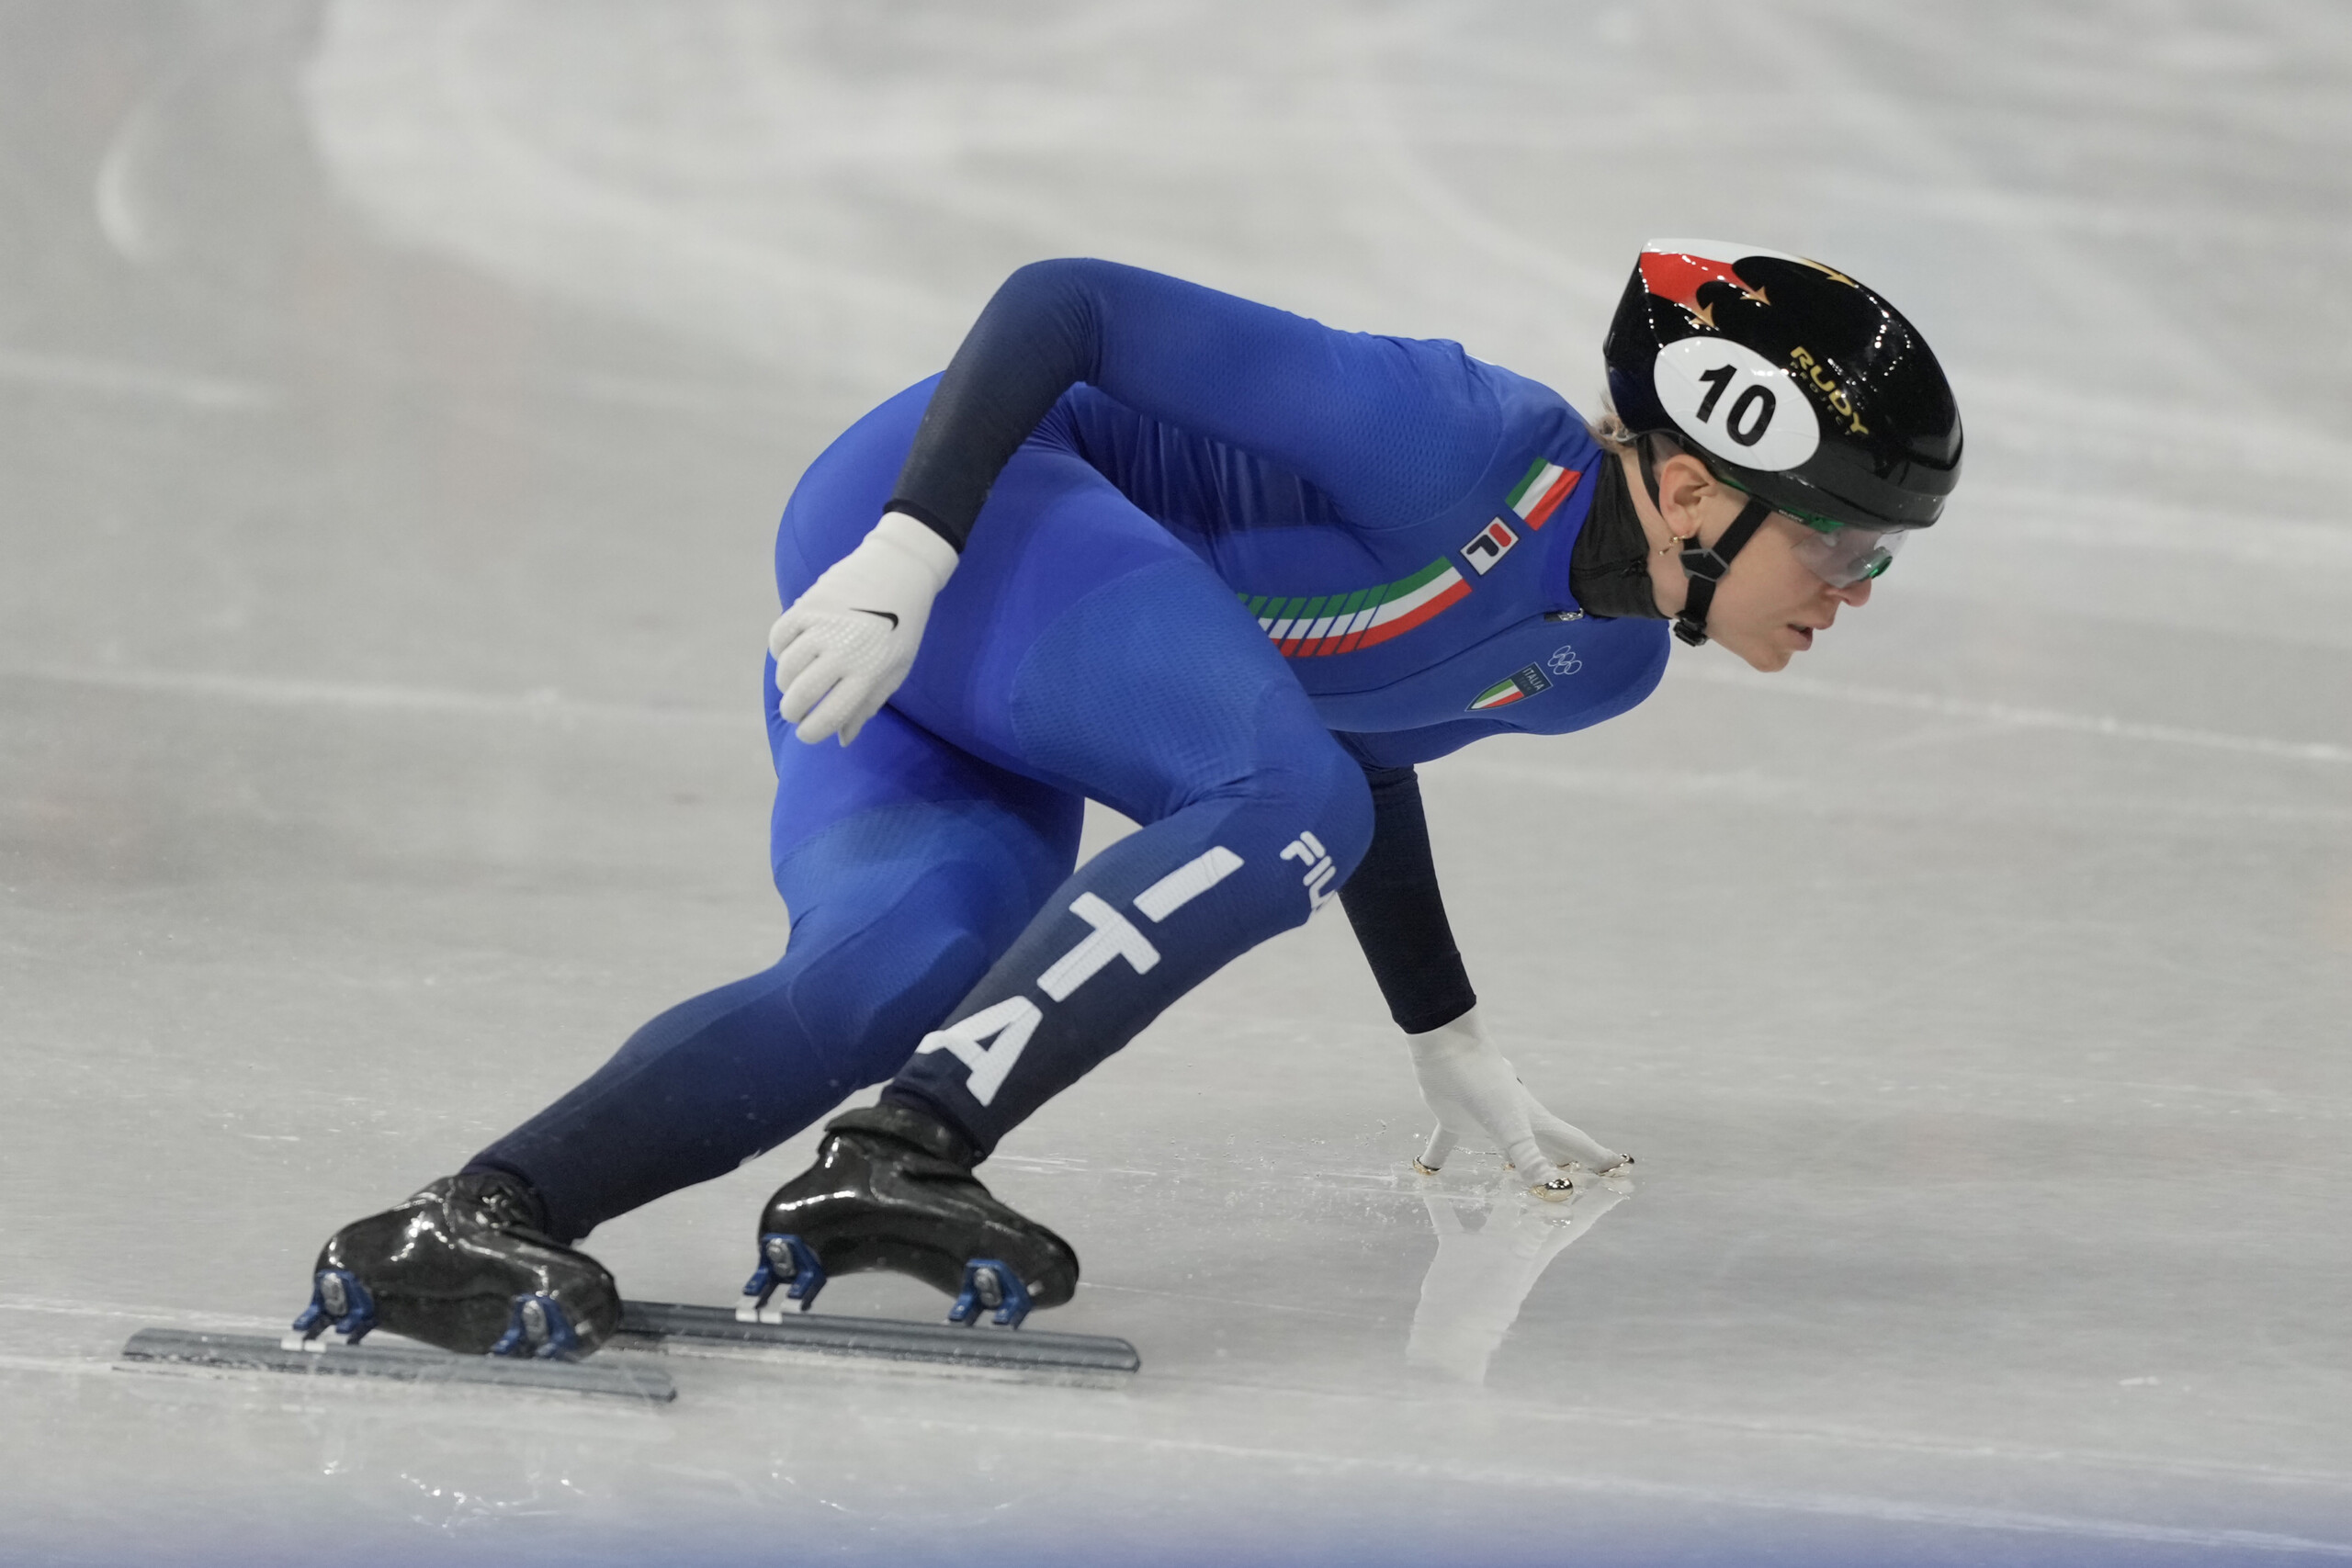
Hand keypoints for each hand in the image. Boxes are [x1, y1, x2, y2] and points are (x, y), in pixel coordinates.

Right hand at [769, 510, 958, 744]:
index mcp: (869, 671)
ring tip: (794, 684)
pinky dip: (778, 650)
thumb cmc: (902, 626)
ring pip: (785, 668)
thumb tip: (842, 739)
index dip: (811, 732)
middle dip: (791, 711)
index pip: (830, 715)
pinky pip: (778, 637)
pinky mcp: (808, 604)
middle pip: (799, 695)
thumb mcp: (896, 668)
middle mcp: (844, 650)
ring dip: (784, 683)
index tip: (807, 733)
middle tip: (795, 711)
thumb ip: (868, 705)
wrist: (899, 569)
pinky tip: (790, 654)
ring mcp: (823, 625)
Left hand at [1406, 1006, 1628, 1199]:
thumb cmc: (1484, 1083)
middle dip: (1565, 1164)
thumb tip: (1557, 1190)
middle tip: (1582, 1180)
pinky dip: (1438, 1156)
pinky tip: (1424, 1168)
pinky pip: (1447, 1142)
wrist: (1445, 1048)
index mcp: (1535, 1122)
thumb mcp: (1510, 1127)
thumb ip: (1531, 1159)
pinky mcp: (1454, 1117)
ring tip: (1517, 1181)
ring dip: (1513, 1164)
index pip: (1575, 1144)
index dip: (1598, 1158)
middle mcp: (1515, 1121)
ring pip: (1505, 1149)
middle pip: (1547, 1147)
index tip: (1622, 1168)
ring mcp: (1485, 1119)